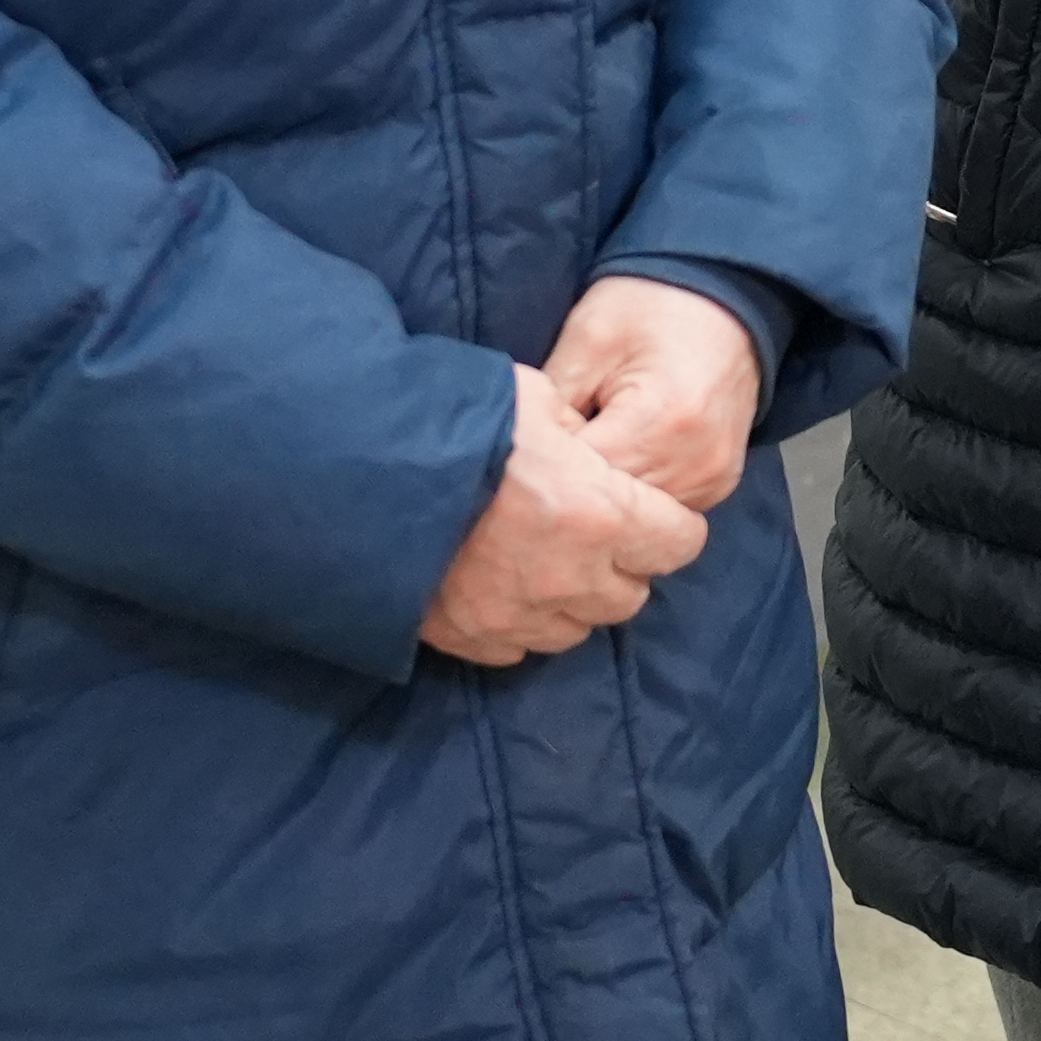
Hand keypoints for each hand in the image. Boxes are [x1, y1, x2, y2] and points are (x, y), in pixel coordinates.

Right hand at [420, 363, 713, 664]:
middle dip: (623, 565)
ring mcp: (519, 617)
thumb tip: (580, 441)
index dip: (669, 521)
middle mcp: (571, 578)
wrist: (360, 476)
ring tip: (544, 560)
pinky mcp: (471, 638)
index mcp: (601, 514)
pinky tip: (500, 585)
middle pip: (632, 594)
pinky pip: (519, 646)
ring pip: (578, 628)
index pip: (680, 542)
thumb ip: (573, 426)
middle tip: (595, 532)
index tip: (651, 508)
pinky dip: (520, 621)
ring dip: (573, 598)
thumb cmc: (452, 422)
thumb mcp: (531, 394)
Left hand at [549, 274, 764, 520]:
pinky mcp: (719, 483)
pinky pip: (664, 509)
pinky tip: (618, 461)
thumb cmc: (650, 306)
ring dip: (607, 496)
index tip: (533, 441)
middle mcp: (697, 462)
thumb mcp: (586, 339)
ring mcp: (714, 478)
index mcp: (662, 421)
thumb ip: (552, 403)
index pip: (584, 480)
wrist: (727, 296)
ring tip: (587, 452)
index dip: (549, 465)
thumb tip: (527, 456)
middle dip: (576, 486)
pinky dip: (635, 493)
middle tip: (551, 451)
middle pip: (613, 508)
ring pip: (638, 518)